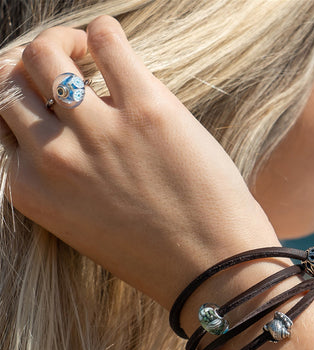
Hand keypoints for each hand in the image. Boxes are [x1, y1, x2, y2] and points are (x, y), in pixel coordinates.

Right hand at [0, 16, 277, 308]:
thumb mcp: (85, 222)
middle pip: (12, 83)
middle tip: (69, 72)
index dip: (23, 102)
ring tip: (89, 57)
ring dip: (62, 45)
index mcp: (32, 190)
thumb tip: (69, 117)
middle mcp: (53, 158)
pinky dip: (105, 35)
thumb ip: (64, 175)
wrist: (212, 270)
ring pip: (44, 54)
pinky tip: (116, 51)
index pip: (0, 120)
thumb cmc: (155, 253)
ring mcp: (98, 132)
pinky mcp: (147, 110)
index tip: (49, 99)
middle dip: (33, 69)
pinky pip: (106, 41)